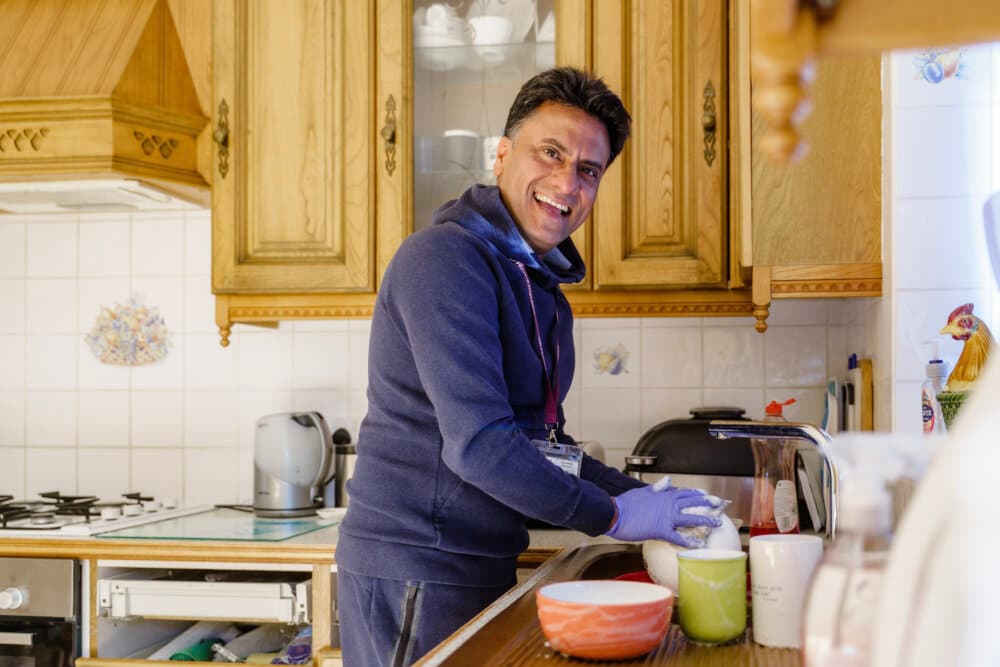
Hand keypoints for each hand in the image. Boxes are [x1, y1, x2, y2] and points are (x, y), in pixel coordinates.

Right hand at [605, 478, 722, 546]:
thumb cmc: (626, 503)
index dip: (697, 493)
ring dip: (705, 520)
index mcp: (664, 494)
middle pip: (693, 502)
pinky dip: (689, 541)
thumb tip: (668, 481)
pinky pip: (678, 537)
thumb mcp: (643, 491)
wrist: (615, 513)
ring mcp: (666, 517)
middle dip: (708, 503)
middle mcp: (668, 504)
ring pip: (690, 518)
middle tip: (720, 505)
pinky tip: (698, 545)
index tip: (707, 494)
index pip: (685, 492)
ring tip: (717, 523)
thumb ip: (657, 487)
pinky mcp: (661, 530)